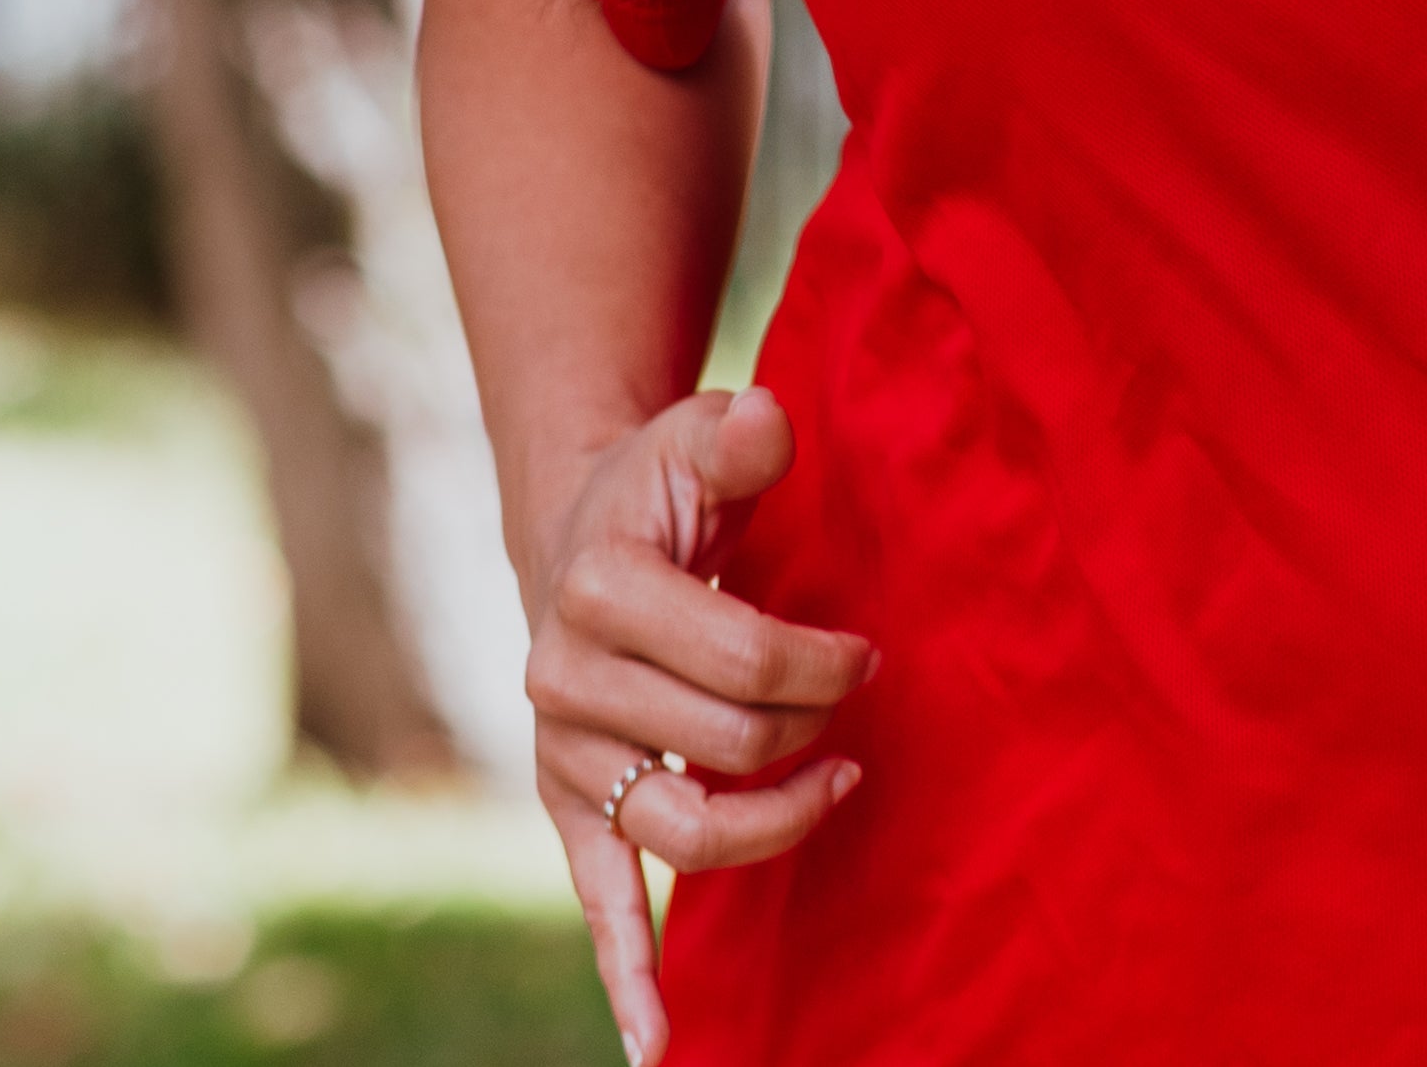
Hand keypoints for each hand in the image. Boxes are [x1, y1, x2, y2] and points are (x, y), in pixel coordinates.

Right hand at [525, 385, 874, 1064]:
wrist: (584, 528)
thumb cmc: (663, 489)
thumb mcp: (700, 439)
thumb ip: (740, 438)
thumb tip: (766, 422)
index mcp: (594, 589)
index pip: (741, 661)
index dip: (822, 664)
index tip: (866, 652)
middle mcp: (561, 681)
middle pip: (728, 746)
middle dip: (814, 725)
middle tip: (857, 698)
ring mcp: (565, 757)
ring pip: (688, 830)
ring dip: (776, 823)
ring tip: (840, 783)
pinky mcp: (571, 808)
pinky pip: (598, 900)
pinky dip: (627, 976)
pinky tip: (659, 1046)